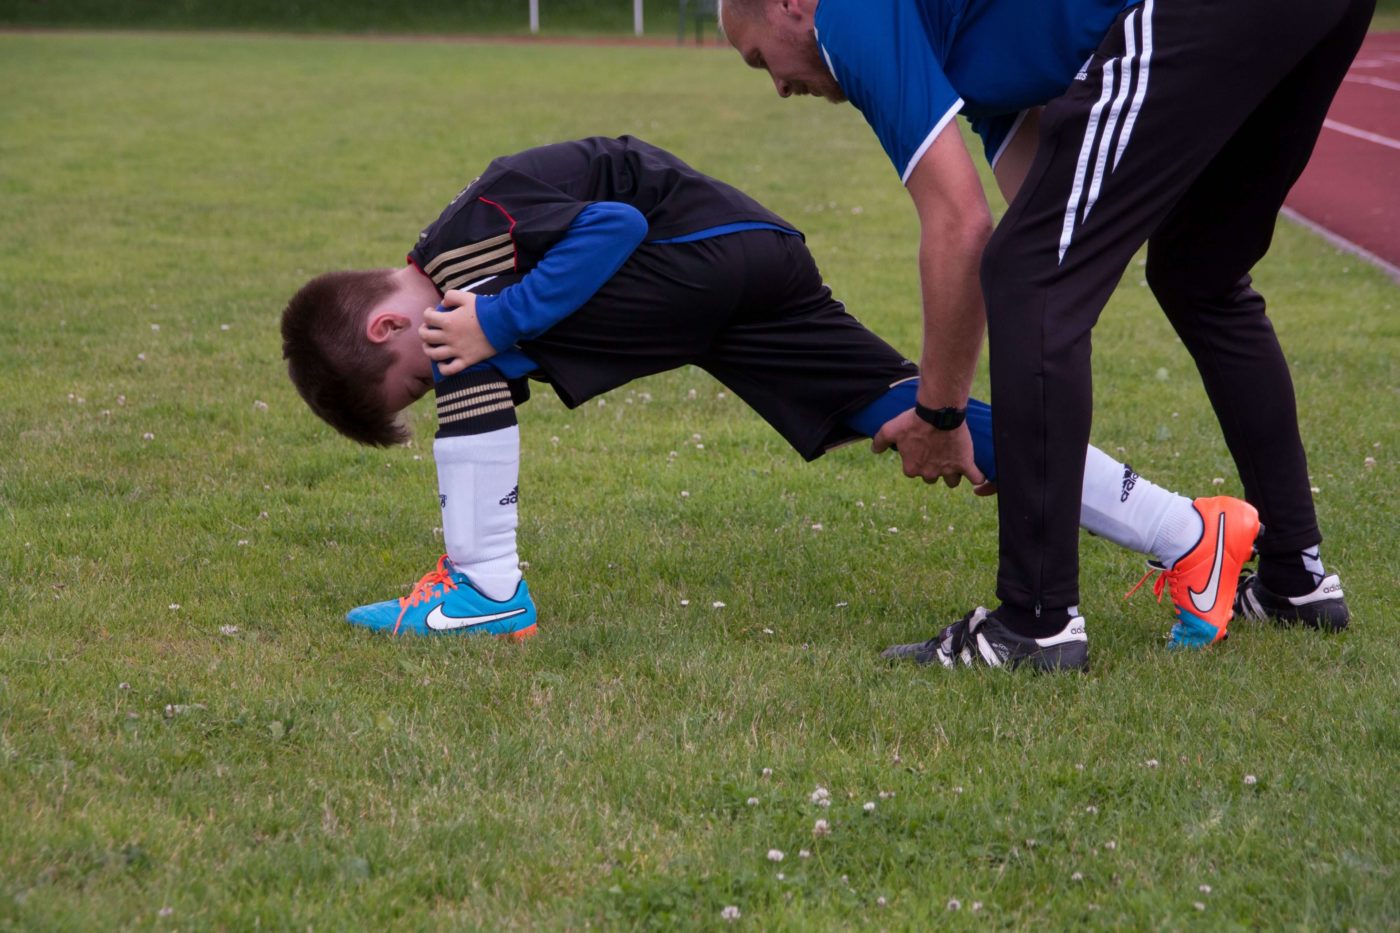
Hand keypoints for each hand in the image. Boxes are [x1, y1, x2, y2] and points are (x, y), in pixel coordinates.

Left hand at [419, 290, 497, 375]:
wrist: (502, 323)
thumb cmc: (485, 309)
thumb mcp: (466, 296)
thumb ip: (451, 296)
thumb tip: (443, 304)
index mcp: (448, 321)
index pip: (427, 317)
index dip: (427, 313)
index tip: (431, 311)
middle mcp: (449, 337)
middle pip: (426, 336)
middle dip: (423, 331)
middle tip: (427, 328)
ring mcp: (457, 350)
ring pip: (434, 354)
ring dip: (428, 350)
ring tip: (429, 346)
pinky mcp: (467, 360)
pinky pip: (450, 369)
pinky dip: (443, 368)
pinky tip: (441, 365)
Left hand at [871, 409, 986, 489]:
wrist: (938, 413)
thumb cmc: (913, 421)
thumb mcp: (890, 429)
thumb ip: (880, 441)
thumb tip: (874, 450)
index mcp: (912, 468)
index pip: (913, 471)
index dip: (916, 460)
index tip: (919, 447)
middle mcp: (929, 473)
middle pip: (932, 478)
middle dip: (933, 467)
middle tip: (936, 450)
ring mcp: (948, 470)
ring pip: (951, 481)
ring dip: (952, 474)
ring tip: (953, 460)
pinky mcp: (965, 464)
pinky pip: (975, 478)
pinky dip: (977, 478)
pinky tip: (976, 475)